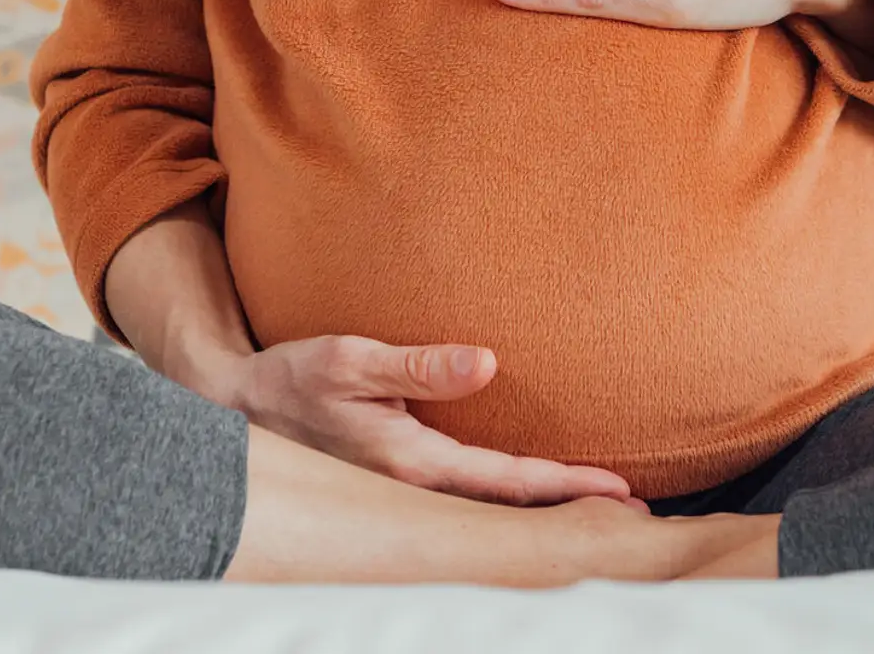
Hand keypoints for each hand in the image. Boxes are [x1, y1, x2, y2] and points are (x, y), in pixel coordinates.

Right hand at [202, 334, 642, 507]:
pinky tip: (530, 494)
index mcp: (412, 461)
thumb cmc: (293, 379)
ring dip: (544, 506)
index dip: (566, 484)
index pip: (506, 480)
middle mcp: (415, 488)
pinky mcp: (398, 481)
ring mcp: (406, 491)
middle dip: (570, 509)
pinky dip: (509, 497)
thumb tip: (488, 363)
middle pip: (508, 506)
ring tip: (599, 506)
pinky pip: (468, 497)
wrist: (238, 409)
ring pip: (489, 506)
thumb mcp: (351, 358)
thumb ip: (420, 364)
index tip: (620, 490)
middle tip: (634, 514)